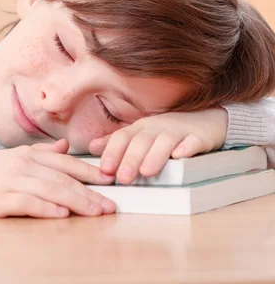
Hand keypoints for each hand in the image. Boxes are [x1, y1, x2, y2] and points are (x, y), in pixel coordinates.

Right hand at [0, 139, 115, 217]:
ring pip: (52, 190)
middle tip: (111, 203)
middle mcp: (21, 165)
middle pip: (63, 178)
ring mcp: (9, 181)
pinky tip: (62, 214)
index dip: (89, 171)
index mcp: (25, 154)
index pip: (64, 162)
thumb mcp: (8, 157)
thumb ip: (38, 152)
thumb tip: (63, 148)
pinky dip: (46, 208)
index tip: (110, 180)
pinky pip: (27, 204)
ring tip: (97, 212)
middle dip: (91, 191)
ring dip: (78, 202)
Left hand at [88, 107, 227, 184]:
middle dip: (131, 159)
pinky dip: (187, 147)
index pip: (122, 138)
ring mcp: (179, 131)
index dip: (113, 152)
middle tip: (123, 178)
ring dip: (155, 156)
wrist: (206, 119)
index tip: (105, 169)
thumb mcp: (140, 134)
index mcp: (140, 128)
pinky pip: (193, 141)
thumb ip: (116, 142)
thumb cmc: (166, 131)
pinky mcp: (199, 137)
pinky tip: (180, 156)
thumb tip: (91, 147)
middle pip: (141, 142)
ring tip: (146, 172)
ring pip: (165, 142)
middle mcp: (157, 128)